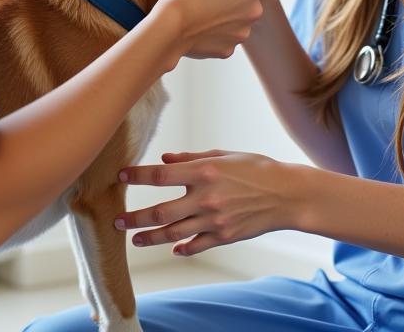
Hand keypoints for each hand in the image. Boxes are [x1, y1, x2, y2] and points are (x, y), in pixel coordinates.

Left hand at [114, 150, 291, 255]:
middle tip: (117, 220)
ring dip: (150, 237)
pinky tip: (172, 249)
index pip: (161, 176)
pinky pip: (195, 245)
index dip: (137, 176)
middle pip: (161, 211)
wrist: (286, 194)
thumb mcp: (223, 155)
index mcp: (204, 172)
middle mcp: (205, 198)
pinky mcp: (223, 237)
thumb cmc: (255, 168)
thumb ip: (191, 158)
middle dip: (135, 217)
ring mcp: (214, 220)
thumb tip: (165, 160)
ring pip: (173, 233)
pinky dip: (182, 248)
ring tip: (134, 238)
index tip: (121, 176)